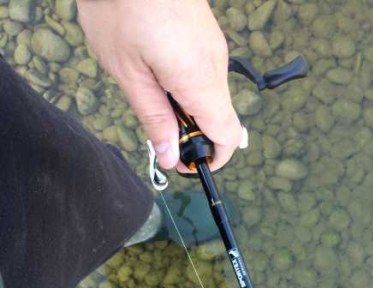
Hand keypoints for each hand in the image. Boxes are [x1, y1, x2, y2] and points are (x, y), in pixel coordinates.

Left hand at [76, 0, 243, 171]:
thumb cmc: (121, 6)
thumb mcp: (128, 73)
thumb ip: (153, 119)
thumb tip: (169, 156)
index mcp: (199, 80)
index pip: (227, 136)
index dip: (211, 159)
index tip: (184, 163)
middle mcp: (216, 65)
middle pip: (220, 119)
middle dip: (194, 135)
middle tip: (158, 129)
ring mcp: (214, 48)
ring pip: (212, 97)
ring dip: (188, 110)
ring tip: (151, 92)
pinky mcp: (207, 37)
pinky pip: (206, 75)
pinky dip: (187, 88)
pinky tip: (157, 71)